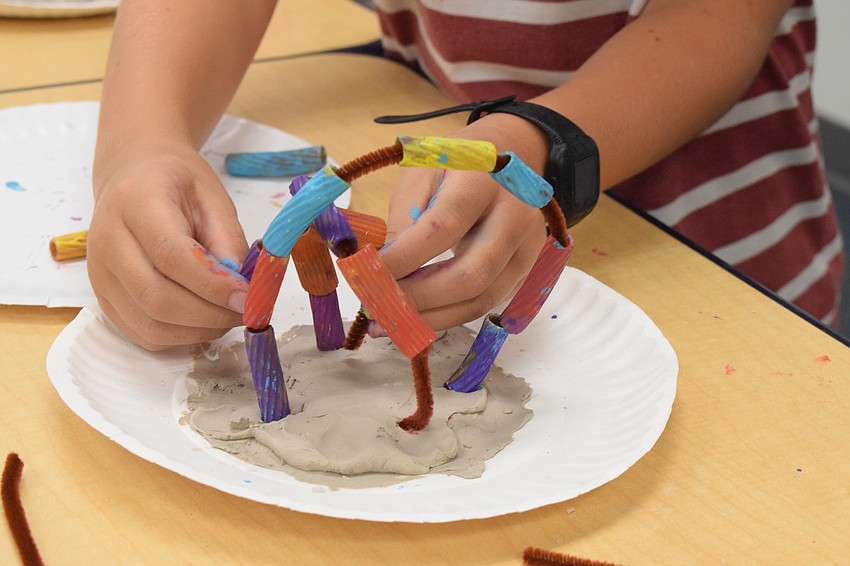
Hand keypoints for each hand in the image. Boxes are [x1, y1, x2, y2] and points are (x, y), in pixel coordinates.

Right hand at [88, 143, 248, 349]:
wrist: (132, 176)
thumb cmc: (174, 182)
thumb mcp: (212, 196)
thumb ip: (228, 239)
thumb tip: (241, 287)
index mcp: (135, 204)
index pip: (171, 256)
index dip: (213, 285)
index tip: (247, 297)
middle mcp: (108, 242)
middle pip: (156, 298)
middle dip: (210, 315)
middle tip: (244, 311)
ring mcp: (100, 275)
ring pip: (149, 325)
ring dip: (198, 331)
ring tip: (227, 315)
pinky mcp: (104, 298)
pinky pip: (142, 334)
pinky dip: (180, 337)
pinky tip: (203, 320)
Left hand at [379, 114, 549, 330]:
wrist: (511, 158)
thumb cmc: (457, 167)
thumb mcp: (421, 176)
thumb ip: (404, 220)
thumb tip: (381, 271)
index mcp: (483, 180)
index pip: (446, 226)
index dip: (406, 257)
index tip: (368, 273)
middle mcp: (516, 215)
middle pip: (471, 274)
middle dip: (419, 297)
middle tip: (377, 306)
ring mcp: (527, 247)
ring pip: (481, 299)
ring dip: (431, 318)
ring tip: (390, 322)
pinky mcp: (525, 270)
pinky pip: (485, 305)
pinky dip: (447, 317)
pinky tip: (417, 318)